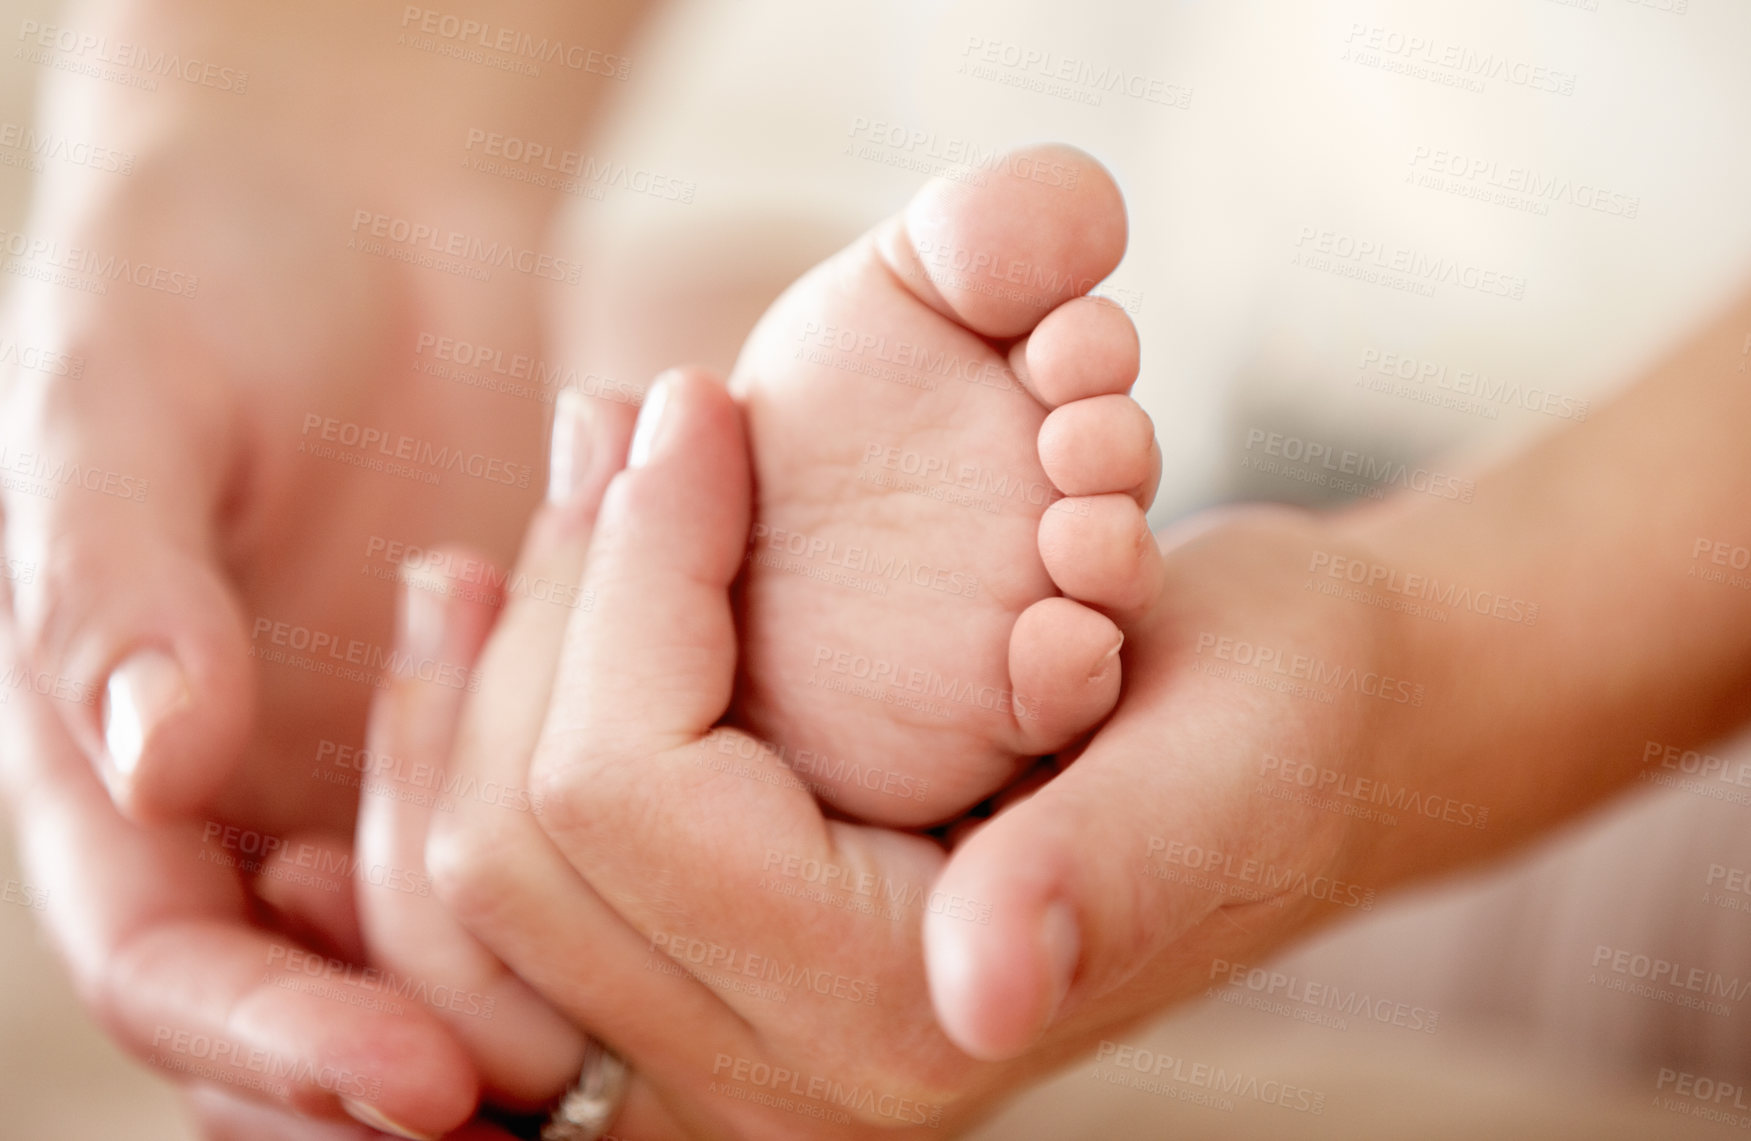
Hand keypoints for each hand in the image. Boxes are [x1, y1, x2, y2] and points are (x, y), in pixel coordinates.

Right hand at [0, 0, 645, 1130]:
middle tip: (560, 1103)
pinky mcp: (477, 720)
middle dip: (407, 1073)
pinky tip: (669, 879)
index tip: (422, 1082)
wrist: (341, 214)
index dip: (280, 1042)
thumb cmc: (195, 279)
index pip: (165, 970)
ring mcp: (354, 765)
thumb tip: (153, 762)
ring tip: (636, 973)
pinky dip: (583, 874)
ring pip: (424, 957)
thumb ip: (116, 582)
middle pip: (293, 1016)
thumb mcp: (125, 402)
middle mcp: (225, 797)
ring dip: (512, 982)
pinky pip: (529, 845)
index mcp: (102, 757)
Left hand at [376, 372, 1396, 1135]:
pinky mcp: (712, 980)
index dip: (634, 580)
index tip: (695, 401)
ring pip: (469, 877)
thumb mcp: (1231, 759)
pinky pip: (503, 891)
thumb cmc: (1284, 717)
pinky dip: (486, 730)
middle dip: (549, 609)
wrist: (1297, 736)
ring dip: (484, 665)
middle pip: (513, 851)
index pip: (626, 803)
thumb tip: (983, 980)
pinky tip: (513, 601)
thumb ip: (1108, 875)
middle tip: (620, 421)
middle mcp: (790, 1077)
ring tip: (561, 483)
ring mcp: (732, 1043)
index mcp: (906, 1025)